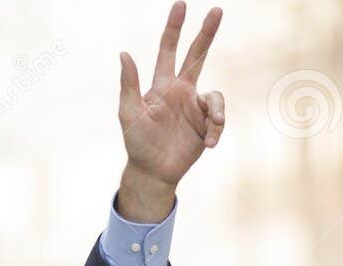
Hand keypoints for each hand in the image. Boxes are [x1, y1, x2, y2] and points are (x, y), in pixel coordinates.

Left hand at [116, 2, 224, 220]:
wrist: (152, 171)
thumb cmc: (137, 143)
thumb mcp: (129, 114)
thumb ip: (129, 84)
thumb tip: (124, 53)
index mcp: (162, 85)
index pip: (169, 50)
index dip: (174, 29)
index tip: (181, 5)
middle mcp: (181, 91)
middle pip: (197, 56)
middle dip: (206, 34)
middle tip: (216, 10)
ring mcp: (195, 108)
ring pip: (215, 97)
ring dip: (217, 112)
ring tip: (213, 128)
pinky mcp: (206, 125)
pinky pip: (218, 120)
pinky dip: (216, 130)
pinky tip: (208, 144)